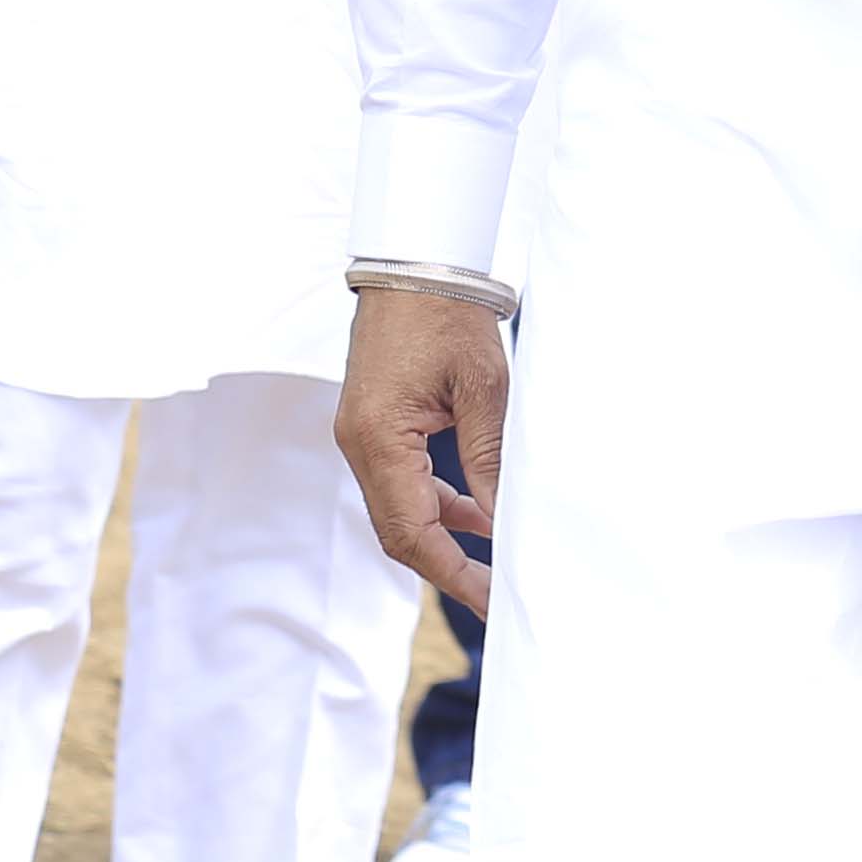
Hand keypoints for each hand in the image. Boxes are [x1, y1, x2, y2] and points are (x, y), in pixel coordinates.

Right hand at [331, 282, 508, 615]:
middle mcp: (359, 444)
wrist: (415, 263)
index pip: (411, 532)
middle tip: (495, 590)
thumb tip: (503, 522)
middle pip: (397, 531)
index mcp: (380, 439)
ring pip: (398, 510)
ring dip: (442, 535)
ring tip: (492, 558)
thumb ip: (489, 461)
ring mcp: (361, 436)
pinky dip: (434, 503)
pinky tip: (473, 512)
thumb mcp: (483, 390)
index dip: (452, 573)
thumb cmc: (448, 316)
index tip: (490, 598)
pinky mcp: (372, 426)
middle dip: (447, 565)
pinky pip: (399, 482)